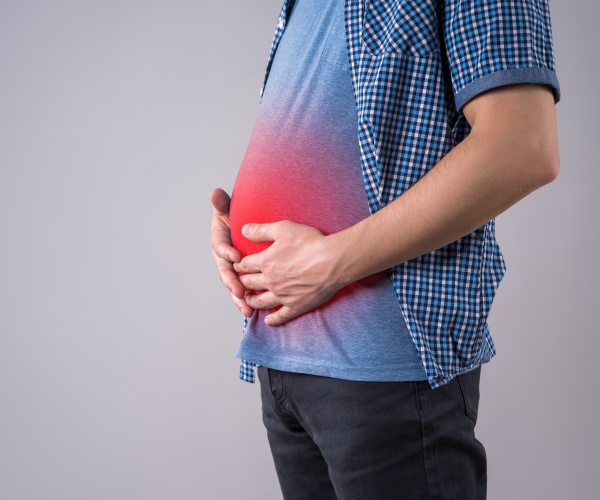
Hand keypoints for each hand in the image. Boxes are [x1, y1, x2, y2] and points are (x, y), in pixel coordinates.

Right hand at [210, 188, 252, 316]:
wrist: (248, 227)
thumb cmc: (237, 216)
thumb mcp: (230, 208)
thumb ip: (222, 203)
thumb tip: (215, 192)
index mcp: (219, 242)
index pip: (220, 248)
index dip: (227, 252)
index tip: (236, 256)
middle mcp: (223, 259)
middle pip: (225, 272)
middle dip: (232, 282)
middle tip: (239, 290)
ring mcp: (231, 270)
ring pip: (232, 285)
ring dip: (238, 298)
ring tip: (247, 309)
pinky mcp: (241, 277)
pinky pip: (242, 291)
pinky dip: (246, 302)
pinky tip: (253, 312)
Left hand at [233, 221, 344, 325]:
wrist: (333, 261)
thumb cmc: (311, 243)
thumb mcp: (283, 229)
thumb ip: (261, 230)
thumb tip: (243, 230)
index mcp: (265, 262)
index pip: (244, 265)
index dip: (239, 264)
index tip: (238, 265)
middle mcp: (270, 281)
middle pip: (248, 284)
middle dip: (242, 282)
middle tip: (240, 282)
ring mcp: (282, 295)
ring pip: (260, 301)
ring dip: (251, 300)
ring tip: (248, 300)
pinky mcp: (296, 305)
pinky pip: (280, 316)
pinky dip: (273, 320)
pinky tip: (268, 321)